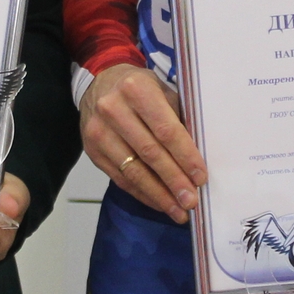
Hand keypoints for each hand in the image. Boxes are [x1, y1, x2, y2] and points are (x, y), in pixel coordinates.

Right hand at [80, 63, 205, 222]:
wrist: (99, 83)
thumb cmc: (139, 88)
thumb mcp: (162, 91)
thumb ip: (179, 119)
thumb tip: (198, 158)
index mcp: (137, 90)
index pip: (166, 130)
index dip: (185, 156)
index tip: (200, 177)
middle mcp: (114, 109)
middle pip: (150, 153)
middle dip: (173, 181)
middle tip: (191, 201)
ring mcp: (99, 132)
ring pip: (133, 171)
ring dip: (158, 195)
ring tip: (178, 210)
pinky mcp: (92, 151)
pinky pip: (120, 179)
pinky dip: (142, 193)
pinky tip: (158, 202)